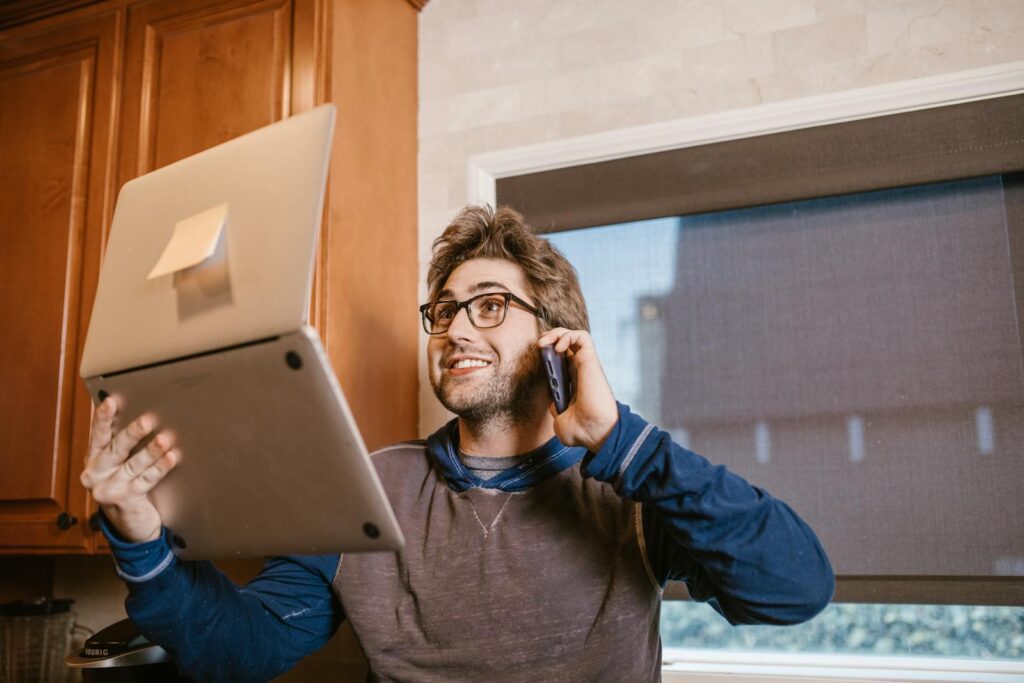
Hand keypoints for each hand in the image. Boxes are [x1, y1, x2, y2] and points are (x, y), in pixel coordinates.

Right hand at [80, 397, 178, 542]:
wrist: (132, 528)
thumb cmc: (127, 488)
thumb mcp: (119, 468)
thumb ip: (123, 448)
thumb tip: (144, 417)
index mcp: (93, 461)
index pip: (98, 436)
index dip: (103, 418)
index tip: (110, 401)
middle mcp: (96, 474)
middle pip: (116, 448)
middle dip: (132, 433)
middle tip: (148, 419)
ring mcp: (109, 489)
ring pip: (133, 464)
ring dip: (151, 450)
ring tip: (165, 438)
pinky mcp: (125, 500)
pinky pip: (146, 480)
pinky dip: (160, 468)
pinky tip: (172, 458)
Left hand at [537, 328, 617, 452]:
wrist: (594, 433)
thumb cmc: (582, 431)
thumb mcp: (561, 422)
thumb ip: (556, 410)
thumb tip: (553, 402)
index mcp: (574, 383)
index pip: (561, 359)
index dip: (548, 353)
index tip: (537, 354)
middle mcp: (580, 371)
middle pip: (566, 343)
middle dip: (550, 338)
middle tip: (539, 345)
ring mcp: (586, 365)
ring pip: (574, 335)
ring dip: (556, 333)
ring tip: (544, 343)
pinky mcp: (590, 361)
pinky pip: (582, 337)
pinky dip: (568, 336)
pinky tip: (557, 348)